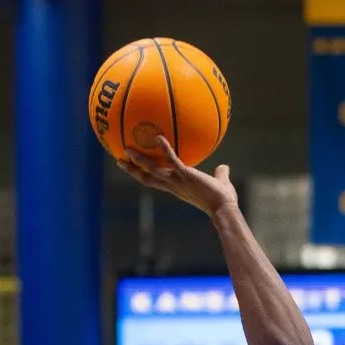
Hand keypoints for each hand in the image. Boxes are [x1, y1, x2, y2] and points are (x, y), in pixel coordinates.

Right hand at [118, 136, 238, 215]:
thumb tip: (224, 167)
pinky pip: (171, 160)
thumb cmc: (222, 199)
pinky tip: (158, 136)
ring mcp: (177, 180)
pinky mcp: (185, 175)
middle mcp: (173, 185)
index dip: (143, 175)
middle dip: (132, 170)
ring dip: (139, 160)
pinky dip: (165, 148)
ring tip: (127, 148)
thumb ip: (220, 174)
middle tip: (119, 160)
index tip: (133, 168)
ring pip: (151, 170)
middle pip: (146, 178)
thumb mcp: (220, 184)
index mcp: (177, 188)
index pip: (156, 181)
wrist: (224, 208)